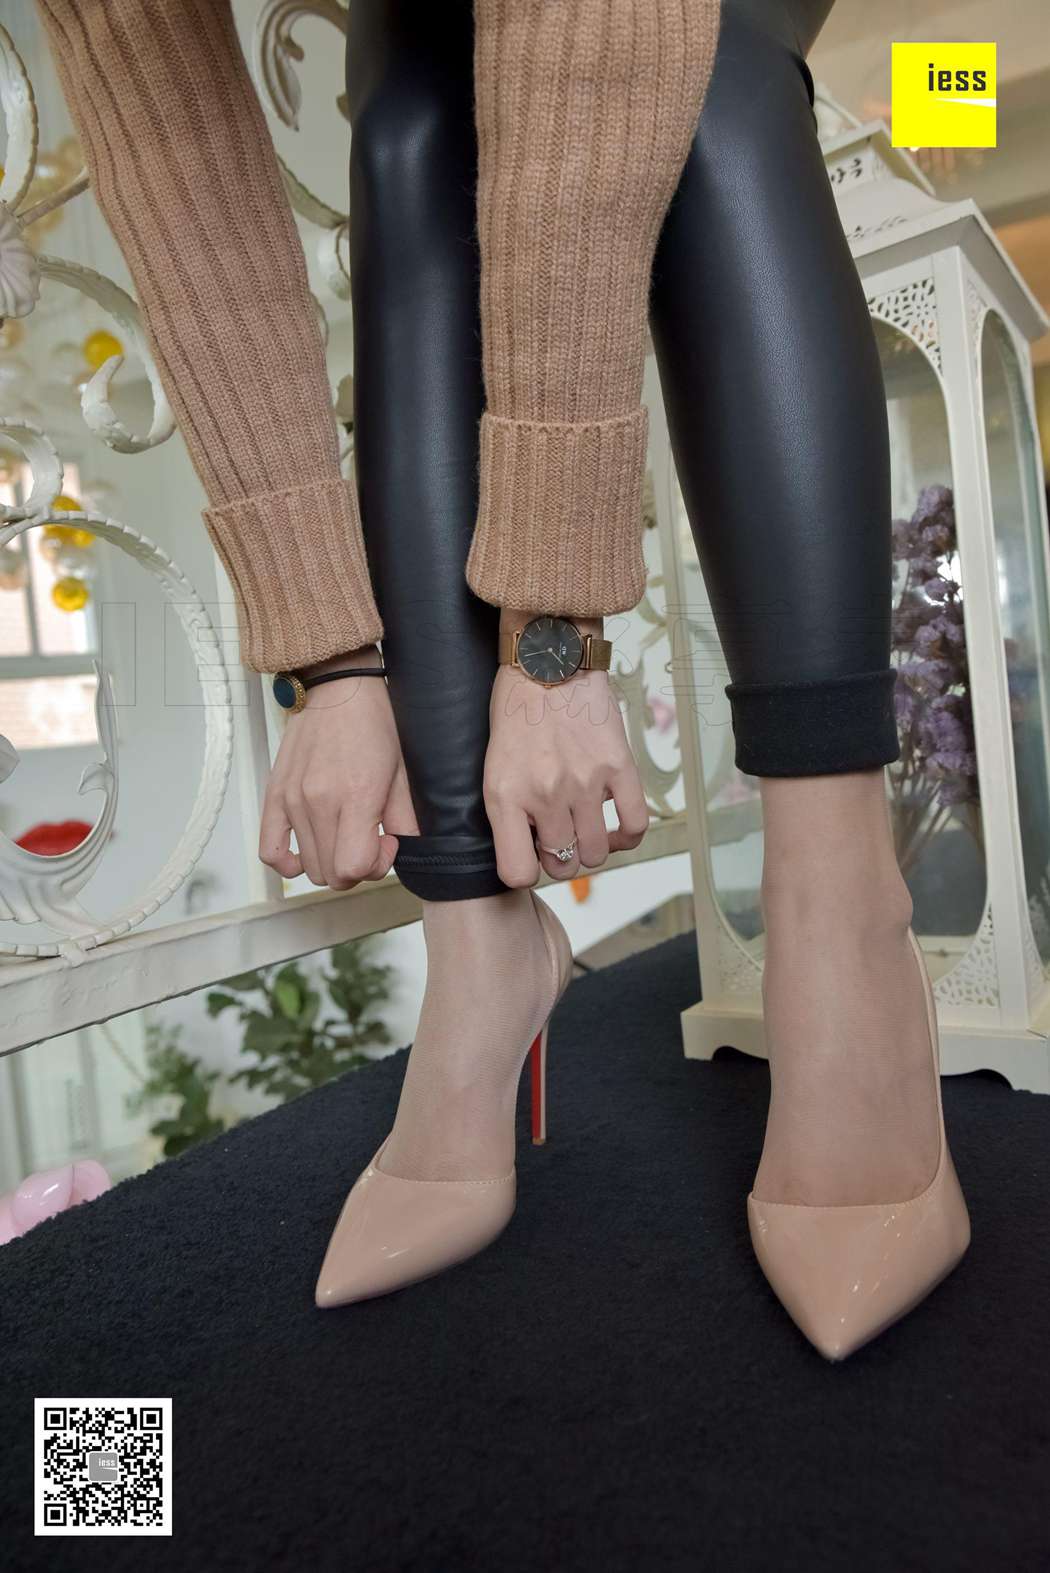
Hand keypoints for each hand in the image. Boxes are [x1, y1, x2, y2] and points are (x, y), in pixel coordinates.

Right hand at [259, 647, 416, 888]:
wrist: (339, 688)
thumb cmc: (373, 723)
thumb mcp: (404, 773)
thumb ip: (405, 820)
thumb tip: (402, 850)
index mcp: (355, 796)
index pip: (353, 868)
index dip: (376, 866)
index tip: (386, 843)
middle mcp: (318, 802)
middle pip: (331, 875)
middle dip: (357, 868)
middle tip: (370, 840)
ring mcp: (293, 800)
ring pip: (308, 868)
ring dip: (331, 862)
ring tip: (345, 835)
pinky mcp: (275, 795)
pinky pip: (270, 850)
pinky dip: (287, 863)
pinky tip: (308, 852)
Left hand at [484, 620, 648, 885]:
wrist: (548, 662)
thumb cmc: (516, 713)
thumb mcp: (493, 766)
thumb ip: (509, 811)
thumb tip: (531, 851)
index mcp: (505, 796)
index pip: (517, 873)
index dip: (525, 870)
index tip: (528, 855)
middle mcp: (545, 794)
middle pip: (562, 865)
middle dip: (560, 857)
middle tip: (558, 835)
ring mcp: (585, 783)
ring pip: (597, 853)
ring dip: (592, 848)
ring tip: (584, 827)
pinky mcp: (618, 767)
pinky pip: (635, 826)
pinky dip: (627, 837)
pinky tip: (616, 829)